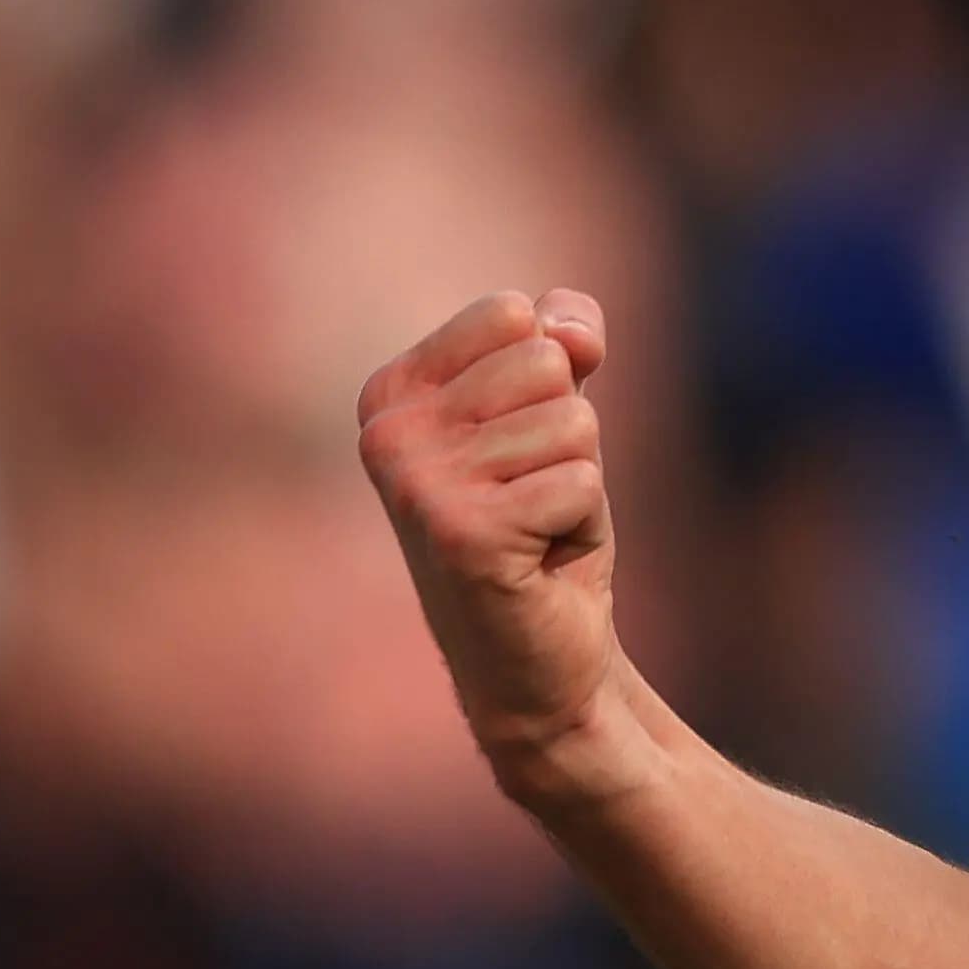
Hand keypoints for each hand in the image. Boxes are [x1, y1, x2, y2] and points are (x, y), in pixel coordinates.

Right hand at [357, 288, 630, 802]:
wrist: (537, 655)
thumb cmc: (541, 522)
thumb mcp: (555, 411)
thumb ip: (563, 337)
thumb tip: (570, 330)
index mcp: (392, 391)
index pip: (512, 312)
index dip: (552, 377)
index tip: (519, 444)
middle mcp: (386, 432)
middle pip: (546, 363)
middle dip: (568, 431)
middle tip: (533, 494)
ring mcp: (417, 484)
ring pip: (574, 422)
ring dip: (576, 480)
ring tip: (535, 527)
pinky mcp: (463, 533)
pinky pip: (582, 481)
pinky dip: (582, 521)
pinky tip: (539, 559)